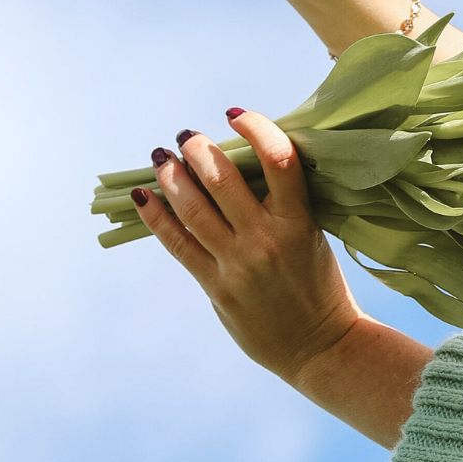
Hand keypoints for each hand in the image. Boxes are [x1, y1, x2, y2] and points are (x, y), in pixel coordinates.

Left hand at [136, 111, 431, 447]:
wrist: (320, 347)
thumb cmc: (319, 285)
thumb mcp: (313, 235)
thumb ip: (284, 203)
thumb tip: (245, 160)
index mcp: (300, 222)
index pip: (278, 160)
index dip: (255, 128)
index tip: (235, 114)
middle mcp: (267, 240)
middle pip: (223, 180)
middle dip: (198, 150)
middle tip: (186, 136)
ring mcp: (238, 264)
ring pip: (193, 208)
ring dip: (172, 176)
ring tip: (160, 157)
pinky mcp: (216, 286)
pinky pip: (178, 243)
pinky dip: (156, 216)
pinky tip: (142, 196)